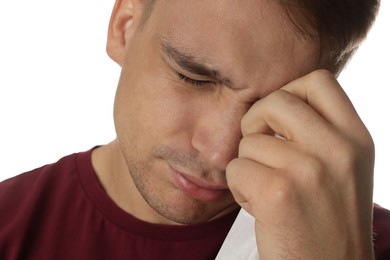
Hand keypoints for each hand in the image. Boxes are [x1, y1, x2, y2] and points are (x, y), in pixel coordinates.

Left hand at [226, 70, 374, 258]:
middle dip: (257, 122)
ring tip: (267, 190)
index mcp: (356, 139)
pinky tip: (259, 206)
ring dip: (248, 165)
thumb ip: (319, 132)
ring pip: (249, 140)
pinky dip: (238, 187)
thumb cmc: (327, 220)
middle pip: (276, 100)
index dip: (289, 91)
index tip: (280, 120)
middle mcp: (338, 149)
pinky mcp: (278, 193)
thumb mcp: (342, 168)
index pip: (318, 80)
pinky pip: (236, 168)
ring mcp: (309, 169)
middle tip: (262, 150)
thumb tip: (276, 101)